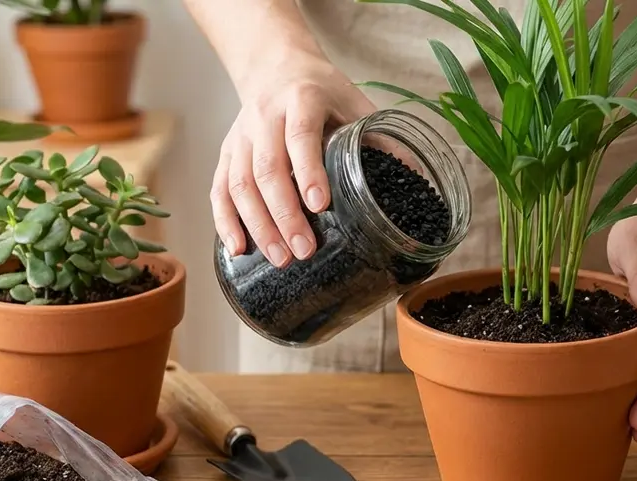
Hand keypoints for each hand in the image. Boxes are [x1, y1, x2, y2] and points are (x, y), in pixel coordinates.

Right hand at [212, 56, 377, 266]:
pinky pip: (220, 188)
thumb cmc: (323, 91)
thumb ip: (379, 139)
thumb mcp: (355, 103)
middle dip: (283, 213)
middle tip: (303, 249)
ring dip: (257, 224)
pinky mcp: (226, 152)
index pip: (300, 136)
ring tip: (280, 258)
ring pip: (239, 182)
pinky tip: (238, 249)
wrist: (275, 66)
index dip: (308, 170)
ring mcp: (240, 135)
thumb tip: (416, 180)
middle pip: (266, 167)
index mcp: (302, 100)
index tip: (320, 205)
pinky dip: (225, 220)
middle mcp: (264, 117)